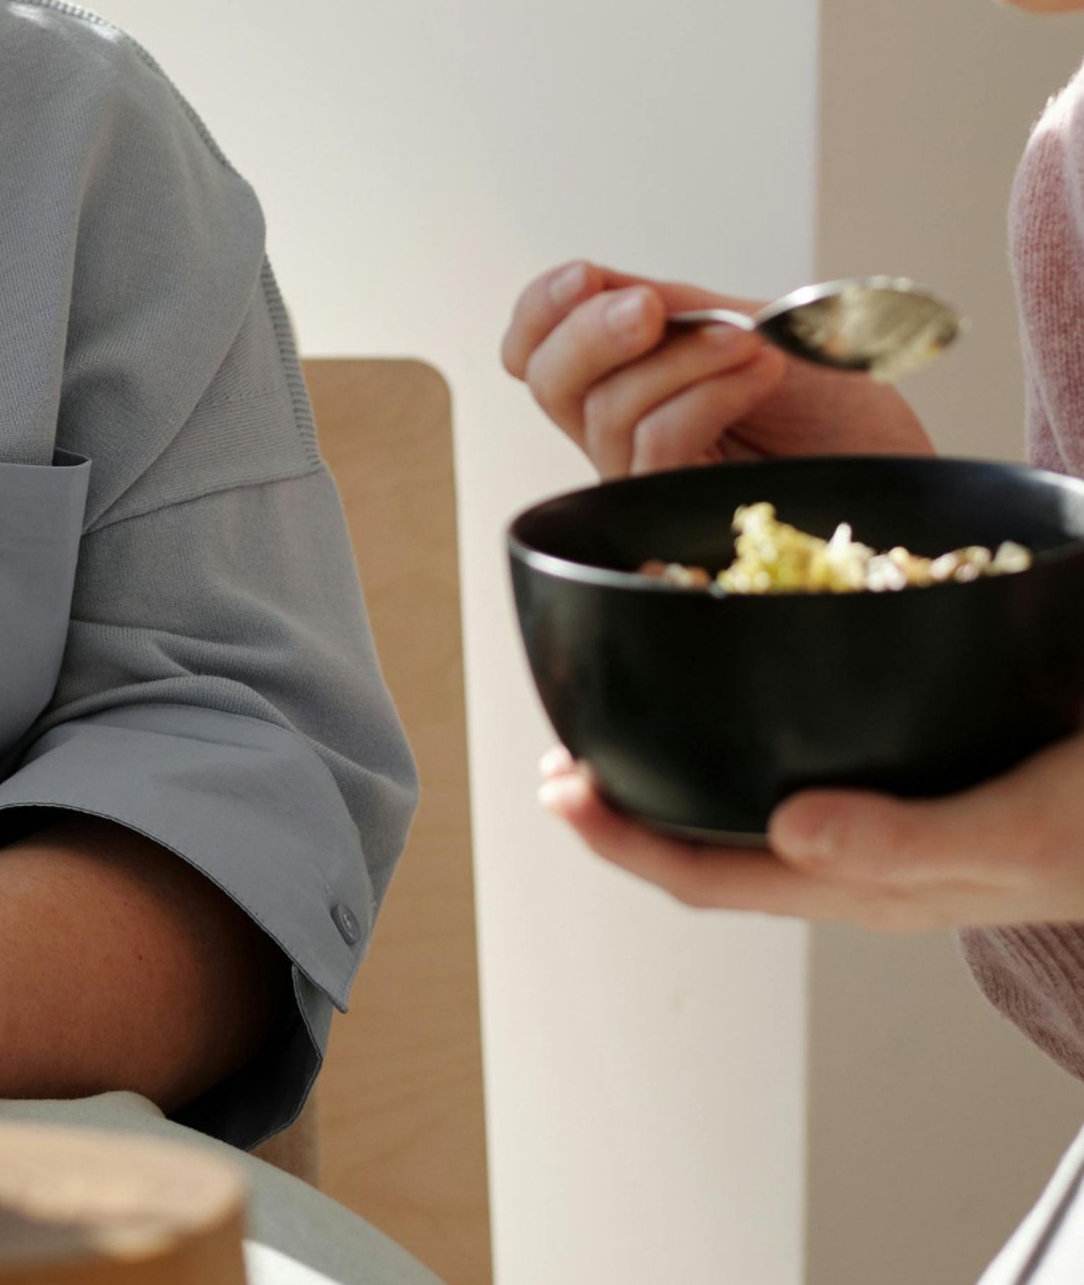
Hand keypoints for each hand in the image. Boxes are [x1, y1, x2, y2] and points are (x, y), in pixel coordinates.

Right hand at [501, 258, 934, 474]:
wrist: (910, 471)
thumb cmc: (844, 412)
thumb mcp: (751, 328)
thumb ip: (674, 309)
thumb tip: (594, 284)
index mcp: (633, 379)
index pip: (537, 352)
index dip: (541, 312)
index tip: (585, 275)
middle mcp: (628, 433)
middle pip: (548, 383)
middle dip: (588, 331)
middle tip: (651, 308)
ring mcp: (653, 479)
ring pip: (605, 411)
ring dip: (678, 359)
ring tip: (752, 343)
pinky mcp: (684, 514)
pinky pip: (655, 444)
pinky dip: (703, 394)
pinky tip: (757, 372)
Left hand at [540, 737, 1083, 929]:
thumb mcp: (1014, 831)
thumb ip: (905, 841)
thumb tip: (789, 833)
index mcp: (871, 883)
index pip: (716, 877)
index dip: (627, 842)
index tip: (558, 791)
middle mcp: (864, 860)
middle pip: (717, 851)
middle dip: (631, 813)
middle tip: (559, 760)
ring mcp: (886, 824)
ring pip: (753, 812)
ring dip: (681, 775)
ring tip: (621, 729)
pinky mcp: (914, 781)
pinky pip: (805, 770)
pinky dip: (746, 735)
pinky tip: (739, 690)